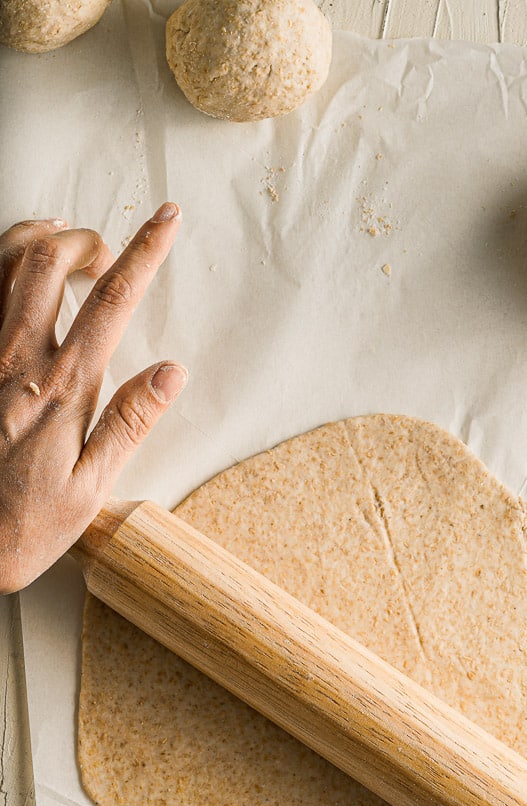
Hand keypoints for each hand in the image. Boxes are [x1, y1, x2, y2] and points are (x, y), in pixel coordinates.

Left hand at [0, 204, 186, 593]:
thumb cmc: (24, 524)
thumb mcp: (93, 487)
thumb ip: (130, 422)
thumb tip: (171, 372)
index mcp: (63, 390)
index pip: (112, 300)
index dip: (143, 251)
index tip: (167, 220)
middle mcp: (17, 361)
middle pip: (50, 260)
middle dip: (86, 238)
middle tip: (109, 253)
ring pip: (6, 262)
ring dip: (40, 238)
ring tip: (65, 246)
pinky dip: (3, 264)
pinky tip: (20, 272)